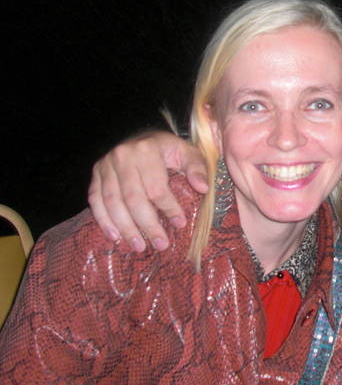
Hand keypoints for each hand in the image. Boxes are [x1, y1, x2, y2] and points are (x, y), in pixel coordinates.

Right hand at [88, 131, 207, 251]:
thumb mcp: (186, 151)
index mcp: (145, 150)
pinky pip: (96, 200)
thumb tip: (203, 188)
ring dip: (126, 228)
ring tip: (139, 247)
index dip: (168, 208)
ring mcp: (105, 166)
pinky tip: (115, 236)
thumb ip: (197, 167)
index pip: (156, 187)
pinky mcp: (95, 174)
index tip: (180, 224)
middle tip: (160, 245)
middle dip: (147, 225)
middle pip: (133, 198)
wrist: (140, 137)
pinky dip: (104, 220)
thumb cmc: (167, 149)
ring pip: (112, 202)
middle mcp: (121, 157)